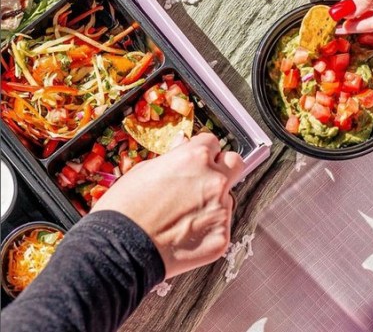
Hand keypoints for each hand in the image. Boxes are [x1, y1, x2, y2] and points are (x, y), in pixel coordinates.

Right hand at [92, 133, 243, 278]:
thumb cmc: (123, 211)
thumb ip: (174, 157)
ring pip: (227, 198)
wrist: (117, 251)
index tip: (196, 162)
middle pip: (234, 163)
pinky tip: (183, 236)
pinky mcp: (222, 236)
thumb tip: (184, 144)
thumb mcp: (144, 170)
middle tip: (204, 182)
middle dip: (223, 168)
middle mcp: (215, 179)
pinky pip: (220, 227)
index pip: (213, 142)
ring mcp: (221, 209)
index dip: (202, 153)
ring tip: (181, 218)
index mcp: (195, 157)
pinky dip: (207, 230)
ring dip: (212, 203)